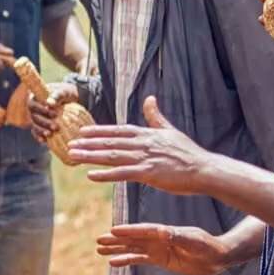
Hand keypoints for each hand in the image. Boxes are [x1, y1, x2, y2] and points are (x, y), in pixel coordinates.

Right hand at [29, 82, 78, 142]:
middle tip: (55, 127)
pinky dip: (39, 136)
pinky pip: (36, 132)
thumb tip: (49, 103)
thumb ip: (56, 95)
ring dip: (41, 131)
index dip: (41, 110)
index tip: (54, 114)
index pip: (33, 105)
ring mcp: (35, 118)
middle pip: (34, 117)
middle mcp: (33, 109)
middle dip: (44, 123)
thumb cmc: (65, 92)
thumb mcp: (63, 91)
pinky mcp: (39, 125)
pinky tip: (44, 141)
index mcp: (35, 98)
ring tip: (49, 134)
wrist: (69, 98)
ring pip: (34, 125)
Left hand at [67, 96, 212, 194]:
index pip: (117, 131)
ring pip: (112, 156)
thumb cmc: (188, 153)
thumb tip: (149, 98)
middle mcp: (143, 144)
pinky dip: (106, 174)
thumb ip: (155, 116)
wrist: (204, 169)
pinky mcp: (149, 174)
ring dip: (91, 156)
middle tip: (69, 143)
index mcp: (147, 134)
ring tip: (73, 156)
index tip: (82, 131)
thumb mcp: (170, 130)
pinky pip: (123, 174)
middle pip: (110, 142)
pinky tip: (90, 175)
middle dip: (88, 143)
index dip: (98, 131)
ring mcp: (145, 158)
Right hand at [96, 223, 230, 274]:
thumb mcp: (195, 242)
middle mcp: (158, 239)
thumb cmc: (208, 247)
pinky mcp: (159, 259)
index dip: (129, 231)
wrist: (217, 257)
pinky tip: (113, 262)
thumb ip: (179, 237)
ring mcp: (158, 248)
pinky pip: (139, 259)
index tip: (113, 230)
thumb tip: (163, 233)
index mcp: (165, 232)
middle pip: (133, 238)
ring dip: (117, 248)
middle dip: (116, 239)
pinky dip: (126, 260)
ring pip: (132, 248)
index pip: (143, 231)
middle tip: (99, 239)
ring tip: (99, 249)